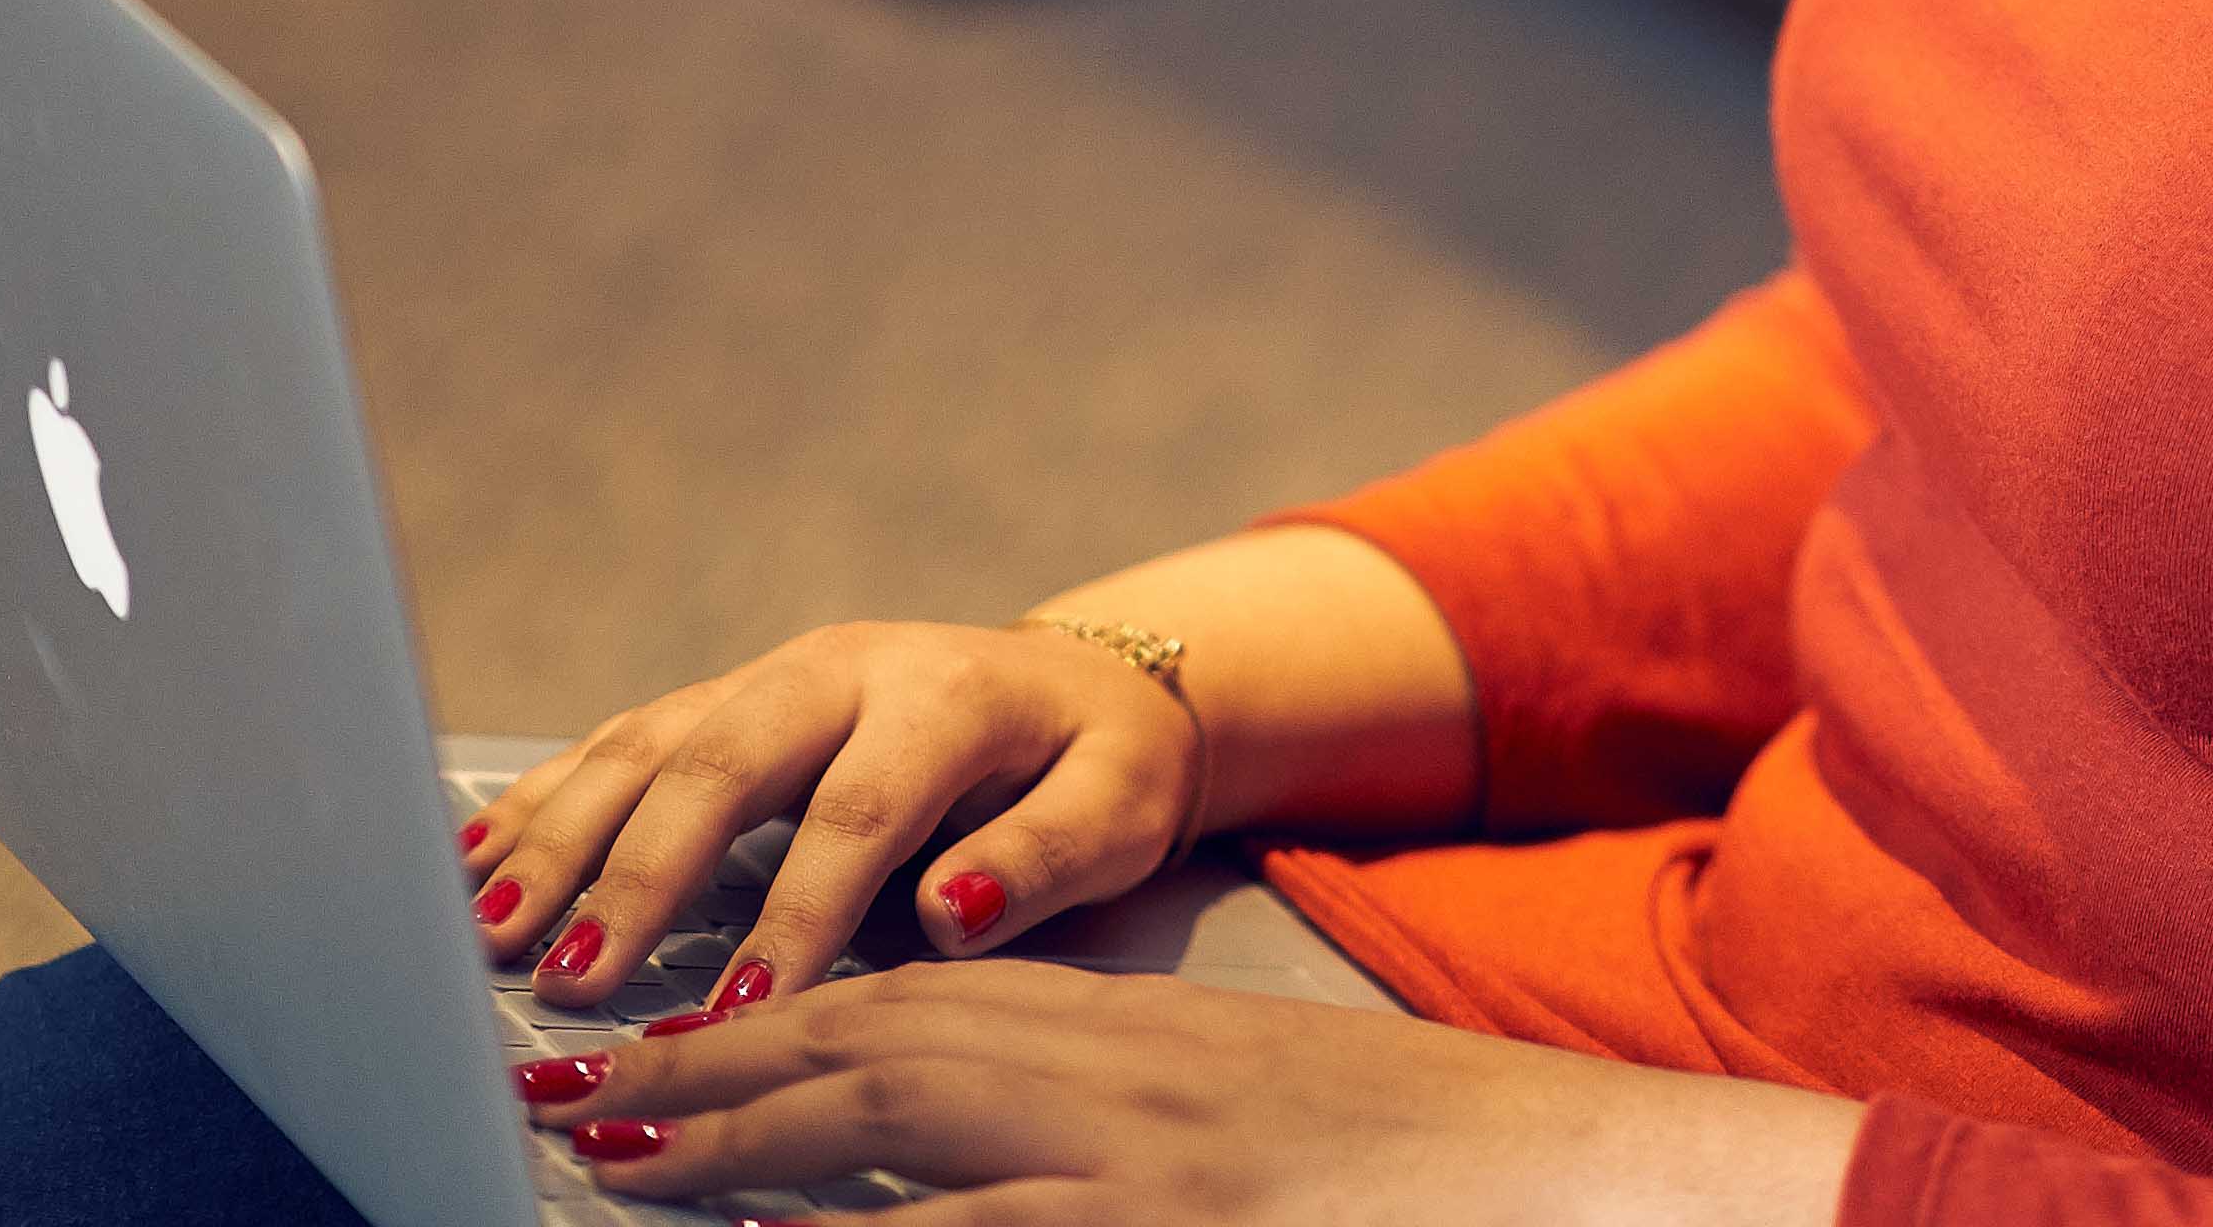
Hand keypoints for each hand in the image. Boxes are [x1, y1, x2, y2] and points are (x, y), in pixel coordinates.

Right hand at [457, 619, 1199, 1012]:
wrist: (1082, 684)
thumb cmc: (1099, 763)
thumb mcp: (1119, 804)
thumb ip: (1046, 856)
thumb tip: (955, 910)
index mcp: (944, 694)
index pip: (858, 810)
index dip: (797, 911)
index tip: (743, 1010)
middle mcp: (842, 669)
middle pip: (721, 761)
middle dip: (640, 874)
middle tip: (577, 977)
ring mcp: (771, 678)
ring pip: (648, 745)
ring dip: (563, 838)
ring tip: (493, 928)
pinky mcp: (726, 701)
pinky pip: (620, 742)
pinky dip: (546, 801)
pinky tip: (479, 859)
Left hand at [534, 965, 1872, 1225]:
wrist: (1632, 1184)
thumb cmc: (1455, 1191)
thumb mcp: (1266, 1148)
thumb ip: (1125, 1154)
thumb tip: (977, 1189)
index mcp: (1167, 1047)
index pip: (936, 1007)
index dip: (785, 1029)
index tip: (665, 1063)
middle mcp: (1151, 1079)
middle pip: (893, 1043)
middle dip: (723, 1072)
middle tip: (581, 1101)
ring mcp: (1166, 1159)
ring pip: (914, 1119)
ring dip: (754, 1140)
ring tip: (623, 1159)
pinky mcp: (1188, 1221)